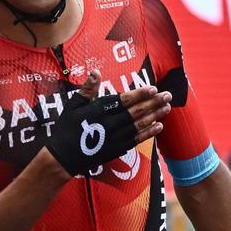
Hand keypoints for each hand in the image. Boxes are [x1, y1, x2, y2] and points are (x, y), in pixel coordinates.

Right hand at [45, 72, 170, 174]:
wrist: (63, 158)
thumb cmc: (66, 129)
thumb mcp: (73, 106)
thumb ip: (87, 89)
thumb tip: (95, 72)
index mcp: (99, 110)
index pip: (124, 100)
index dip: (140, 94)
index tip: (153, 88)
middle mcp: (109, 124)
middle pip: (136, 111)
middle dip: (154, 102)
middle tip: (168, 95)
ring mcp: (114, 138)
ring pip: (139, 124)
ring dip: (155, 115)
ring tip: (168, 107)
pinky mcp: (117, 149)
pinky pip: (136, 139)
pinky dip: (148, 132)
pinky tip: (159, 126)